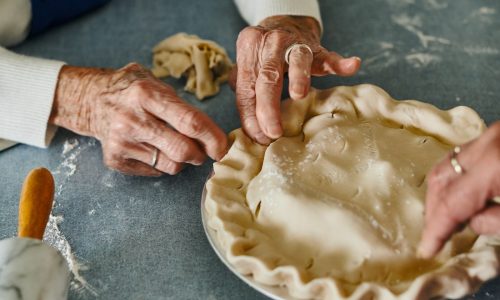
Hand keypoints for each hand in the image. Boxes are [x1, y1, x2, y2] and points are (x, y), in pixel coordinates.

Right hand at [49, 63, 226, 175]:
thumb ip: (182, 106)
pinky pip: (155, 171)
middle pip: (183, 150)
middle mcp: (132, 119)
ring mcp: (121, 141)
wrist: (90, 99)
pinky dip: (163, 163)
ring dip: (183, 160)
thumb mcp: (156, 83)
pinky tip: (154, 148)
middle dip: (201, 154)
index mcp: (146, 94)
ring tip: (175, 145)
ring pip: (172, 165)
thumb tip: (212, 134)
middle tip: (202, 151)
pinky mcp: (115, 159)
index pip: (190, 121)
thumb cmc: (132, 90)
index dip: (213, 138)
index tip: (223, 147)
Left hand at [233, 15, 360, 143]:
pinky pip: (329, 56)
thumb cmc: (264, 54)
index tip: (258, 137)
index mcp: (249, 48)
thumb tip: (253, 129)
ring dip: (298, 78)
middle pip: (267, 77)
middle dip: (268, 107)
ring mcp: (294, 43)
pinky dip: (340, 63)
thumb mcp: (247, 67)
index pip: (246, 86)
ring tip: (299, 95)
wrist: (286, 23)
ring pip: (296, 60)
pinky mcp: (316, 47)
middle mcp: (270, 42)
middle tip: (273, 132)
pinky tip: (352, 65)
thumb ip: (245, 93)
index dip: (250, 114)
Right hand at [418, 121, 499, 257]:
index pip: (452, 202)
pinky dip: (451, 178)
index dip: (436, 229)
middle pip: (440, 179)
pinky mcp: (493, 135)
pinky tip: (458, 195)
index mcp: (495, 164)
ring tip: (445, 218)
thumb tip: (470, 223)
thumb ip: (496, 221)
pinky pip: (458, 158)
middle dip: (434, 210)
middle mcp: (486, 144)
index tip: (427, 249)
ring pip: (445, 166)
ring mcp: (488, 136)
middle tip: (436, 236)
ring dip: (439, 194)